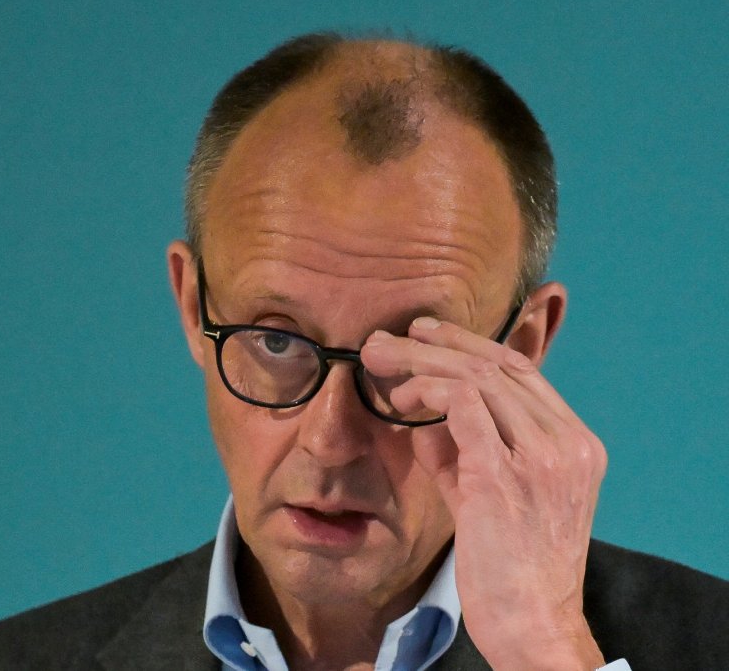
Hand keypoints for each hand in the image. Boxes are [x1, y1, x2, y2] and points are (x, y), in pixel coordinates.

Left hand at [361, 314, 606, 669]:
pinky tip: (399, 400)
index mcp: (576, 444)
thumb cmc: (508, 567)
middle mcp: (568, 444)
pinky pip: (462, 406)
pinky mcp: (505, 475)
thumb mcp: (486, 493)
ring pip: (478, 378)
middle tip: (388, 337)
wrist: (531, 623)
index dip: (470, 345)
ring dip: (421, 364)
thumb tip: (421, 412)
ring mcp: (543, 458)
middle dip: (438, 343)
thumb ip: (462, 449)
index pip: (522, 371)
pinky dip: (426, 392)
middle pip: (500, 365)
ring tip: (380, 363)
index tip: (426, 334)